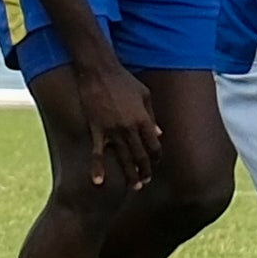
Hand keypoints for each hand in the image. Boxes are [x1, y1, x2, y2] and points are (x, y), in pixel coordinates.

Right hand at [78, 58, 160, 188]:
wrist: (99, 70)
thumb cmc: (123, 79)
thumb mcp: (144, 94)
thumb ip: (152, 115)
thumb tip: (159, 134)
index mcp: (143, 118)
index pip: (154, 145)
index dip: (156, 158)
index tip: (154, 165)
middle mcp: (130, 127)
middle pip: (141, 156)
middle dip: (144, 171)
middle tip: (145, 183)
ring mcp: (113, 130)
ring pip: (123, 158)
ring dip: (130, 175)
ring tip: (134, 187)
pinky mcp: (96, 129)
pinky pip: (97, 152)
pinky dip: (97, 168)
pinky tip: (98, 181)